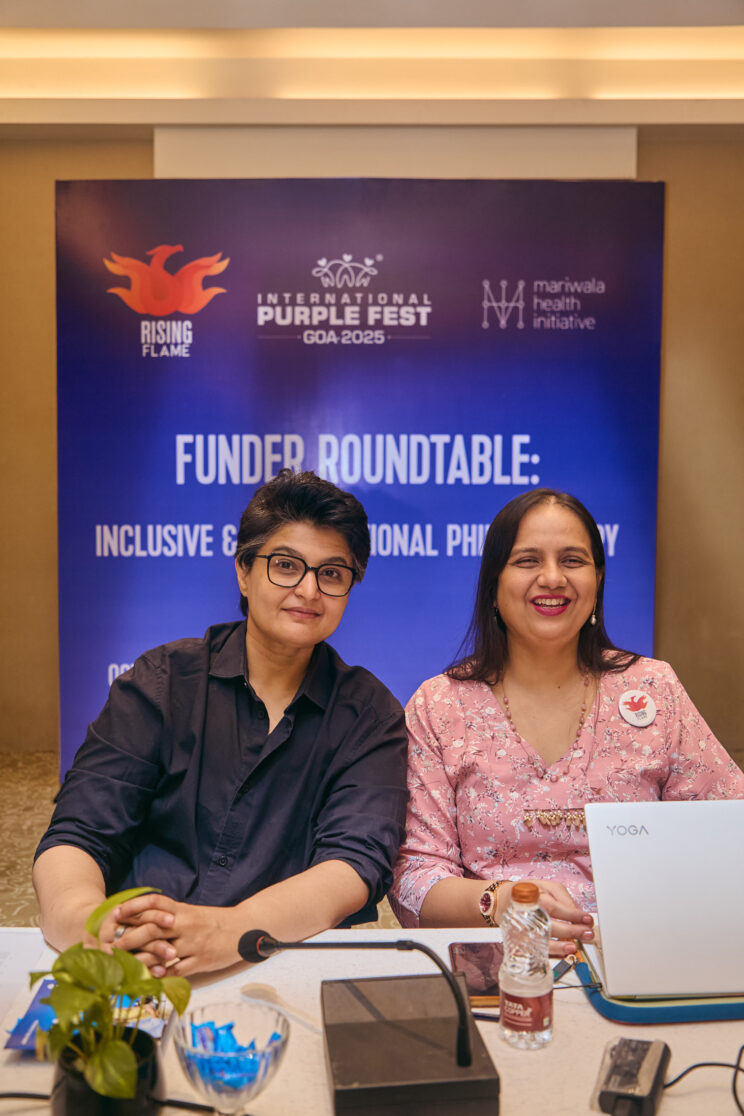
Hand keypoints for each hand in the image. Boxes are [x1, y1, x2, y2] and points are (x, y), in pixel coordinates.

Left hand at [111, 894, 241, 977]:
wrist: (243, 929)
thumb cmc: (213, 921)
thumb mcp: (191, 913)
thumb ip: (170, 915)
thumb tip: (142, 918)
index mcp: (183, 910)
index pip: (154, 903)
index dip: (133, 907)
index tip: (116, 913)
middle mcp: (186, 925)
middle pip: (152, 929)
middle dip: (130, 938)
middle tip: (113, 946)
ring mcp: (193, 944)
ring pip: (162, 952)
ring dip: (141, 960)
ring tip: (125, 965)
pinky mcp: (201, 961)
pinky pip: (177, 970)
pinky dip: (162, 974)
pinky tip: (150, 977)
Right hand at [496, 879, 593, 957]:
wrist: (503, 901)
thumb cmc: (527, 893)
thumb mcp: (547, 886)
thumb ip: (564, 898)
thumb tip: (578, 913)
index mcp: (533, 898)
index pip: (555, 908)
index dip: (573, 915)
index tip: (587, 919)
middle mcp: (526, 915)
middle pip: (550, 925)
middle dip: (572, 931)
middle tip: (587, 933)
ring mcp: (522, 930)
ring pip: (541, 942)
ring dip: (560, 947)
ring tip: (574, 947)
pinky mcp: (520, 942)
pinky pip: (536, 951)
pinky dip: (551, 954)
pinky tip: (562, 953)